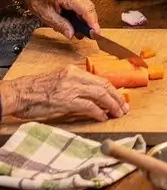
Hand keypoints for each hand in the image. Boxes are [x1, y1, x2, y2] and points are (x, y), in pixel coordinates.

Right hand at [1, 69, 127, 121]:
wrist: (20, 93)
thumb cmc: (35, 91)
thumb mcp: (59, 82)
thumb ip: (75, 87)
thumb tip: (91, 98)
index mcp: (73, 71)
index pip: (100, 80)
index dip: (113, 90)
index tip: (120, 99)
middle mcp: (74, 77)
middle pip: (104, 86)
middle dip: (117, 98)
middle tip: (124, 108)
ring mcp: (71, 88)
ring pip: (100, 95)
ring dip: (112, 105)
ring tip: (118, 113)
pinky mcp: (66, 100)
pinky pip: (88, 106)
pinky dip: (98, 112)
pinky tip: (103, 117)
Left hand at [18, 0, 99, 39]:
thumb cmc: (37, 1)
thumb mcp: (46, 16)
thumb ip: (61, 25)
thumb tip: (72, 34)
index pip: (85, 8)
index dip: (92, 21)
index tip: (96, 33)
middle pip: (89, 7)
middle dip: (90, 22)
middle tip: (88, 35)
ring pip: (88, 5)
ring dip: (86, 19)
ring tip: (80, 30)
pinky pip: (84, 3)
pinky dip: (82, 14)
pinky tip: (77, 22)